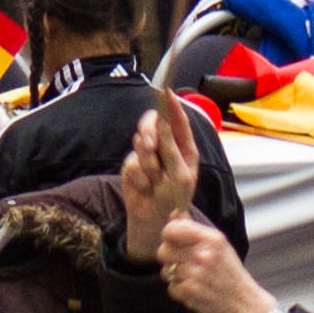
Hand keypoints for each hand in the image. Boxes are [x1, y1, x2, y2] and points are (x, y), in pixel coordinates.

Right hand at [116, 96, 200, 259]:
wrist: (155, 220)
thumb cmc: (175, 198)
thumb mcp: (180, 174)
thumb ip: (171, 147)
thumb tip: (164, 122)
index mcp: (183, 144)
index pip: (176, 119)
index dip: (171, 104)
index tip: (165, 92)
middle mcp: (165, 144)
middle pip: (152, 122)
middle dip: (150, 132)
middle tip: (150, 144)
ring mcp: (147, 154)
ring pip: (140, 141)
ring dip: (147, 163)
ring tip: (155, 181)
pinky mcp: (132, 164)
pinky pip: (130, 161)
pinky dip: (139, 176)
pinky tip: (146, 188)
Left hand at [155, 209, 279, 312]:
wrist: (243, 302)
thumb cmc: (230, 272)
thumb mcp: (220, 244)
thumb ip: (195, 229)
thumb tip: (174, 215)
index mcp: (212, 238)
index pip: (172, 229)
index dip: (168, 235)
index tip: (173, 240)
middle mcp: (203, 254)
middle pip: (163, 251)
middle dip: (170, 257)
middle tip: (184, 262)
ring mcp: (195, 274)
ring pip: (166, 271)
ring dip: (176, 276)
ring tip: (194, 278)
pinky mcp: (190, 292)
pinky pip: (171, 288)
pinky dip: (180, 290)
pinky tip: (196, 289)